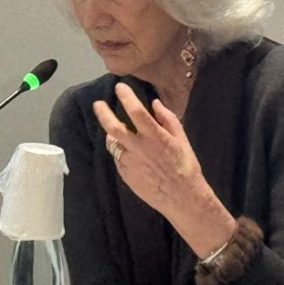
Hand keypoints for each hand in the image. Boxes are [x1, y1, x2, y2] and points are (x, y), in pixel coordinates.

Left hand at [93, 82, 234, 254]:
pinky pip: (119, 159)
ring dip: (112, 136)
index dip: (126, 97)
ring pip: (113, 144)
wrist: (182, 198)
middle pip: (113, 128)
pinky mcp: (125, 175)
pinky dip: (121, 152)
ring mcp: (130, 163)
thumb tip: (155, 103)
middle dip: (103, 113)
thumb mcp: (181, 139)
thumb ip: (167, 119)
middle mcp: (139, 149)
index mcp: (155, 137)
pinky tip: (131, 154)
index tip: (120, 86)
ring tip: (116, 133)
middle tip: (98, 104)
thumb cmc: (186, 166)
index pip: (136, 111)